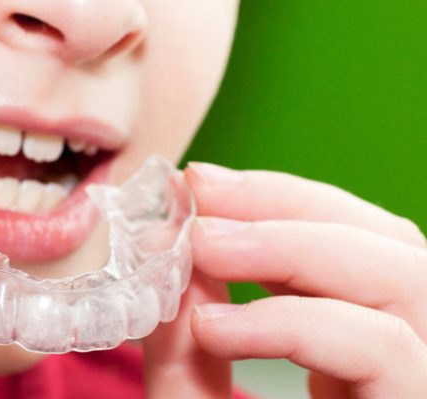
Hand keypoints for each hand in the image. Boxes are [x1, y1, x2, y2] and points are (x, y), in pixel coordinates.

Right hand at [183, 163, 426, 397]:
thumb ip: (184, 369)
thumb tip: (163, 273)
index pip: (385, 349)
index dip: (291, 325)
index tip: (204, 327)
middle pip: (400, 267)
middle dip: (288, 236)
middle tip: (198, 229)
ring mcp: (415, 338)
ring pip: (384, 237)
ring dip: (284, 206)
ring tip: (205, 196)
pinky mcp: (374, 317)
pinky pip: (349, 246)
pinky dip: (284, 221)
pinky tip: (233, 221)